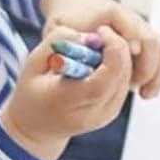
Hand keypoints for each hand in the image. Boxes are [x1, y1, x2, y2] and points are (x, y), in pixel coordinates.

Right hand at [2, 23, 132, 159]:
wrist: (36, 128)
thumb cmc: (32, 92)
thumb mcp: (32, 64)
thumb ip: (56, 43)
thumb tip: (89, 35)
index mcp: (70, 103)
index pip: (105, 77)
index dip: (112, 49)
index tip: (100, 31)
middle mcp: (93, 113)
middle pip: (122, 73)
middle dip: (117, 46)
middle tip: (100, 34)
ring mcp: (107, 115)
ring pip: (127, 75)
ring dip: (118, 55)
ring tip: (95, 50)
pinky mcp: (114, 111)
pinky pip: (125, 80)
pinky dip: (118, 65)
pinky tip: (98, 61)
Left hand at [39, 0, 159, 98]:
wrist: (80, 8)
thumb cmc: (67, 22)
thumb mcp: (60, 28)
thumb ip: (65, 40)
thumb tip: (79, 55)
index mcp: (111, 13)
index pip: (130, 28)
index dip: (129, 50)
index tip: (127, 70)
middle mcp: (131, 19)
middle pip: (150, 40)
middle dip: (146, 67)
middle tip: (135, 87)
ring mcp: (140, 28)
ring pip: (159, 48)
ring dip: (155, 73)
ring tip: (145, 94)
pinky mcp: (144, 41)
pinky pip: (159, 55)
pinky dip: (157, 74)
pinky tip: (147, 92)